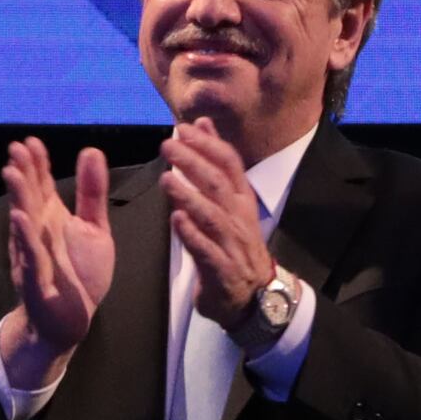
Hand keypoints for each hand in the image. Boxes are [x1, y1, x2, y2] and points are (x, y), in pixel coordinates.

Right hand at [0, 136, 113, 381]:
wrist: (70, 320)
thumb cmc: (80, 274)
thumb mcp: (95, 228)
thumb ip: (92, 193)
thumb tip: (91, 150)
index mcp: (51, 217)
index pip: (41, 184)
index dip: (37, 164)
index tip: (32, 141)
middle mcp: (38, 232)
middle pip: (29, 197)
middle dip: (23, 173)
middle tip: (16, 148)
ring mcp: (34, 254)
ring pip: (23, 222)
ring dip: (17, 198)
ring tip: (12, 172)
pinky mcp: (36, 279)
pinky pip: (29, 256)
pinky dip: (25, 238)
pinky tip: (20, 218)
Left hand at [157, 116, 281, 338]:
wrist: (254, 296)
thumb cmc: (235, 244)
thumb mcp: (230, 200)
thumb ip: (215, 162)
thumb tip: (203, 123)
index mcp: (241, 199)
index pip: (229, 163)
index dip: (207, 144)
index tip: (184, 128)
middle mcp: (239, 218)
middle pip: (218, 184)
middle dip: (194, 162)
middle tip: (167, 146)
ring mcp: (232, 245)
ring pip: (212, 216)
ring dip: (189, 196)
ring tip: (166, 180)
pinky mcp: (221, 270)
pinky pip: (206, 251)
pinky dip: (192, 235)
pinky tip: (176, 221)